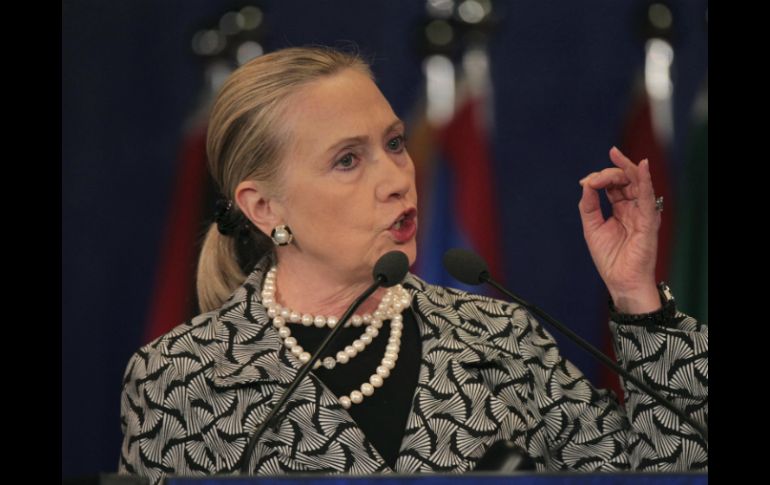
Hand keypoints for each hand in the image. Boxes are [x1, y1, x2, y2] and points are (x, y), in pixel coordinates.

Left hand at [578, 147, 661, 313]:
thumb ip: (588, 205)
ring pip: (637, 182)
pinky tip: (642, 166)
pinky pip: (648, 197)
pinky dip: (645, 180)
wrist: (621, 280)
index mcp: (620, 209)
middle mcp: (634, 207)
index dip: (599, 178)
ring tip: (614, 156)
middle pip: (625, 179)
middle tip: (596, 176)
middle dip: (610, 171)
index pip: (613, 184)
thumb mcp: (592, 227)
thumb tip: (586, 183)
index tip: (585, 182)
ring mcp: (643, 212)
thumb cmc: (609, 258)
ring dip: (624, 169)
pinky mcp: (649, 220)